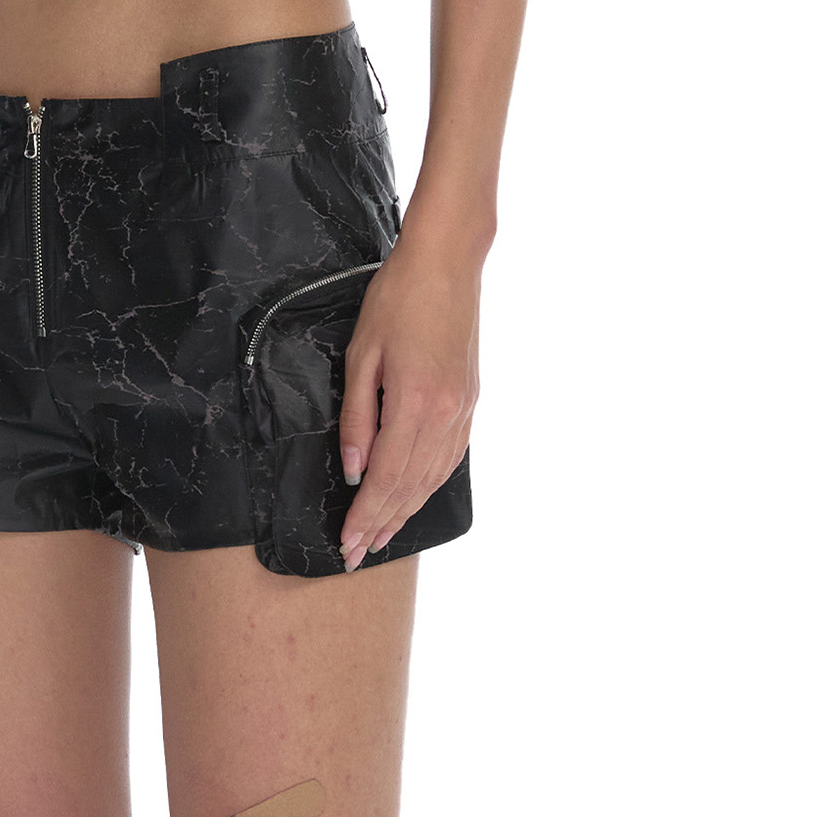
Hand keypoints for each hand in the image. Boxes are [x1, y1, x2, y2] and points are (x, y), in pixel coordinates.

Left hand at [336, 235, 479, 568]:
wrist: (447, 263)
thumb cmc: (397, 298)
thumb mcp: (362, 354)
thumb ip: (357, 417)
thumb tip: (353, 468)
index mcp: (416, 402)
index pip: (387, 478)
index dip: (366, 515)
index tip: (347, 542)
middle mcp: (446, 414)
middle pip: (412, 486)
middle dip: (383, 524)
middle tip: (358, 553)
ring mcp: (464, 409)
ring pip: (434, 478)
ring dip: (407, 511)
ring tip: (383, 535)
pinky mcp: (470, 400)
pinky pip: (450, 458)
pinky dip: (430, 485)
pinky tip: (415, 496)